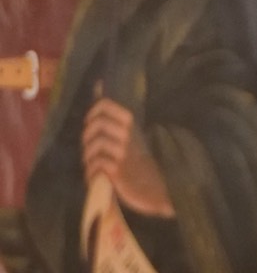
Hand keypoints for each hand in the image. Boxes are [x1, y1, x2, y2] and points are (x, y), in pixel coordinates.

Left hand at [82, 96, 174, 217]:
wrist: (154, 189)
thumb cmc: (137, 161)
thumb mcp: (129, 133)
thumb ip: (112, 111)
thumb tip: (98, 83)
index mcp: (130, 125)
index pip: (104, 105)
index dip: (93, 112)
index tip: (92, 124)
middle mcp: (127, 136)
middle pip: (97, 124)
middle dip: (87, 137)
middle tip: (90, 148)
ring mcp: (123, 153)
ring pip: (95, 145)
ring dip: (88, 156)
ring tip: (93, 164)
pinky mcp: (118, 171)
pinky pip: (96, 164)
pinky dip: (92, 171)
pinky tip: (97, 175)